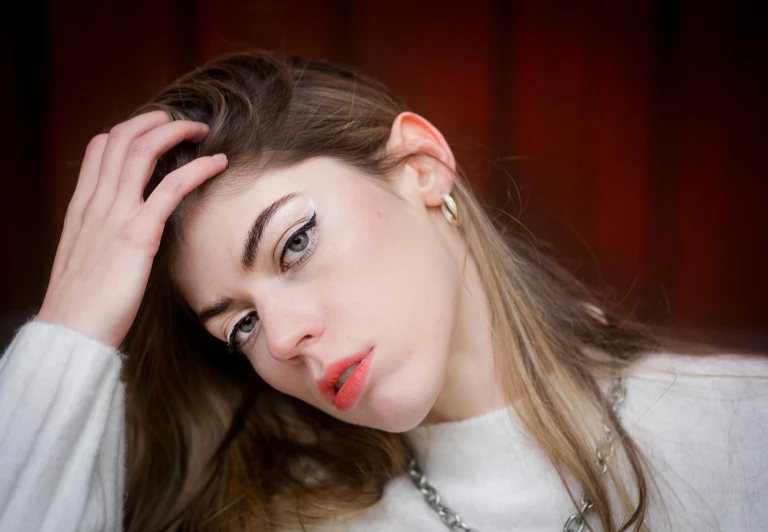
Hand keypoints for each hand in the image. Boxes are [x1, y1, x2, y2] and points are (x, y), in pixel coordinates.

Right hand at [37, 110, 227, 347]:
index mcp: (81, 207)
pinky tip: (218, 163)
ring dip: (175, 131)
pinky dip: (198, 168)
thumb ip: (101, 235)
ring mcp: (114, 215)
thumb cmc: (83, 303)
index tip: (155, 131)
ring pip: (141, 150)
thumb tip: (123, 230)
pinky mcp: (137, 234)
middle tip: (183, 122)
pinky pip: (171, 187)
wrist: (72, 330)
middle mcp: (95, 203)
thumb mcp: (85, 258)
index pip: (99, 148)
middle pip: (121, 138)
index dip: (129, 131)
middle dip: (154, 121)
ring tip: (200, 130)